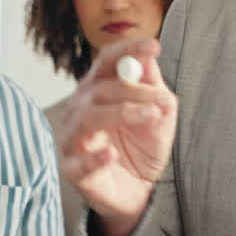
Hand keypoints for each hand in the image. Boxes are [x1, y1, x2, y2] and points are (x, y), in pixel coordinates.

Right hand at [55, 39, 177, 235]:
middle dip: (135, 91)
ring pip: (88, 118)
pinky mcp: (72, 169)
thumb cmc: (143, 145)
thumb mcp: (158, 114)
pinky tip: (112, 154)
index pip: (107, 60)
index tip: (155, 46)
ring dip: (121, 113)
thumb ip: (154, 88)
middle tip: (163, 99)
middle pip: (100, 88)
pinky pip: (79, 161)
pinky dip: (95, 157)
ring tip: (150, 116)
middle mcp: (81, 107)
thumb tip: (149, 60)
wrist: (139, 189)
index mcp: (99, 88)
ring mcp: (73, 138)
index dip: (129, 50)